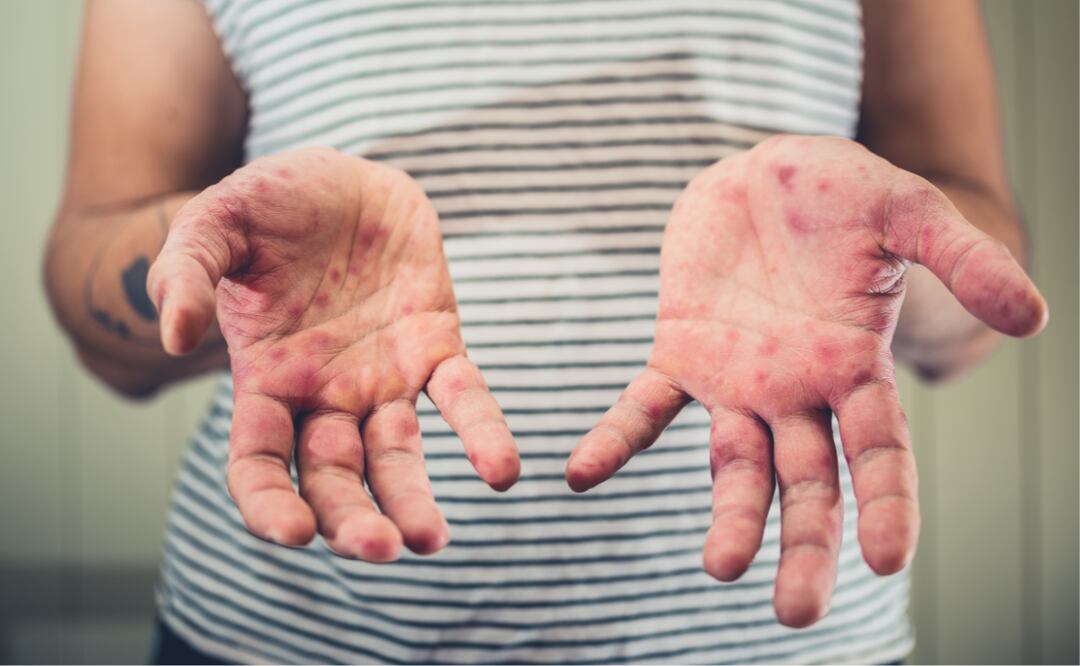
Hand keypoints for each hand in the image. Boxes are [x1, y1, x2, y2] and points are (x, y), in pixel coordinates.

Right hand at [148, 148, 519, 560]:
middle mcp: (324, 394)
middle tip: (381, 550)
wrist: (342, 177)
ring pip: (396, 455)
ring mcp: (382, 376)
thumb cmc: (270, 204)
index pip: (258, 463)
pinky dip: (482, 432)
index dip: (268, 504)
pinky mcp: (434, 346)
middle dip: (351, 520)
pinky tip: (501, 471)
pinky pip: (463, 397)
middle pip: (333, 477)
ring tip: (430, 541)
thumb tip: (174, 335)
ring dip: (412, 500)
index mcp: (265, 379)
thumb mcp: (216, 223)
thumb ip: (186, 272)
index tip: (292, 533)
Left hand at [565, 135, 1046, 626]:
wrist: (762, 169)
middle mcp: (797, 391)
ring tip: (720, 569)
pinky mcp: (680, 351)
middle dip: (806, 544)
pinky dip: (616, 441)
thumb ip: (962, 259)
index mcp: (855, 368)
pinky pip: (644, 408)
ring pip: (734, 465)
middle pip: (807, 483)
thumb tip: (1033, 318)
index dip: (886, 505)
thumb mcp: (906, 211)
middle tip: (795, 613)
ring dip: (729, 518)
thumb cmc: (841, 192)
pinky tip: (582, 474)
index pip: (878, 453)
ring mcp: (736, 379)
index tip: (884, 561)